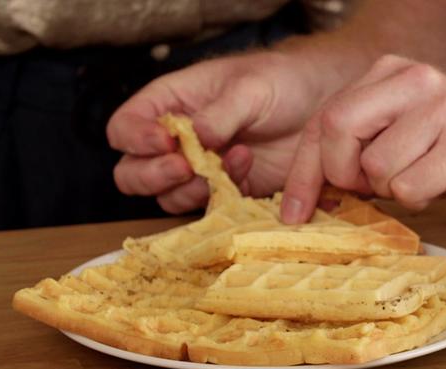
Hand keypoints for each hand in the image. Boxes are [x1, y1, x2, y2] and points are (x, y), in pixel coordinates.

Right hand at [107, 50, 334, 212]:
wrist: (320, 105)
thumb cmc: (280, 82)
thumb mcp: (250, 87)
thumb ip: (220, 113)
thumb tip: (196, 137)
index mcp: (169, 104)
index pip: (125, 127)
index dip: (135, 139)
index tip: (164, 142)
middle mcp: (176, 141)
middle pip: (133, 173)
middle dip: (153, 176)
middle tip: (186, 168)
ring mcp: (200, 169)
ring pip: (168, 197)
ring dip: (192, 189)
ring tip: (230, 161)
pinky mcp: (228, 192)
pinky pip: (210, 207)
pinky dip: (223, 197)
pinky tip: (248, 169)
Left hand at [280, 55, 445, 223]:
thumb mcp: (408, 128)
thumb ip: (363, 144)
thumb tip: (315, 192)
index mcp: (390, 72)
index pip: (324, 119)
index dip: (303, 172)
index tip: (295, 212)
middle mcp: (412, 81)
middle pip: (336, 130)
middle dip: (341, 176)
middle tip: (369, 191)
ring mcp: (440, 109)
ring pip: (374, 168)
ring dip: (391, 190)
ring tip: (423, 179)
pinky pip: (409, 189)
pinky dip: (419, 200)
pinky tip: (443, 184)